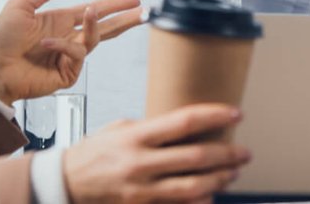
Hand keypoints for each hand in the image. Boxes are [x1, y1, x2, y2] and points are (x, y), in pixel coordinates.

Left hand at [0, 0, 142, 105]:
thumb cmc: (0, 39)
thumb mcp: (20, 6)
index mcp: (61, 21)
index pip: (95, 11)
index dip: (114, 5)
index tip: (133, 0)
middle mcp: (68, 38)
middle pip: (105, 28)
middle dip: (125, 20)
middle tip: (144, 13)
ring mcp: (68, 57)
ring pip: (94, 40)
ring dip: (94, 26)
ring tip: (89, 13)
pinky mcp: (66, 74)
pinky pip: (75, 55)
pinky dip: (63, 46)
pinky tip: (47, 43)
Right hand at [62, 104, 251, 203]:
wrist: (65, 184)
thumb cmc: (94, 153)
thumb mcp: (121, 128)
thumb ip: (154, 128)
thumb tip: (188, 125)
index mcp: (136, 136)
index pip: (184, 122)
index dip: (215, 116)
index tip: (235, 114)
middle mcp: (140, 163)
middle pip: (195, 157)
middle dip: (227, 154)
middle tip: (244, 152)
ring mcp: (141, 190)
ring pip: (192, 187)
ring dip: (219, 180)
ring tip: (232, 173)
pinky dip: (199, 202)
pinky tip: (211, 195)